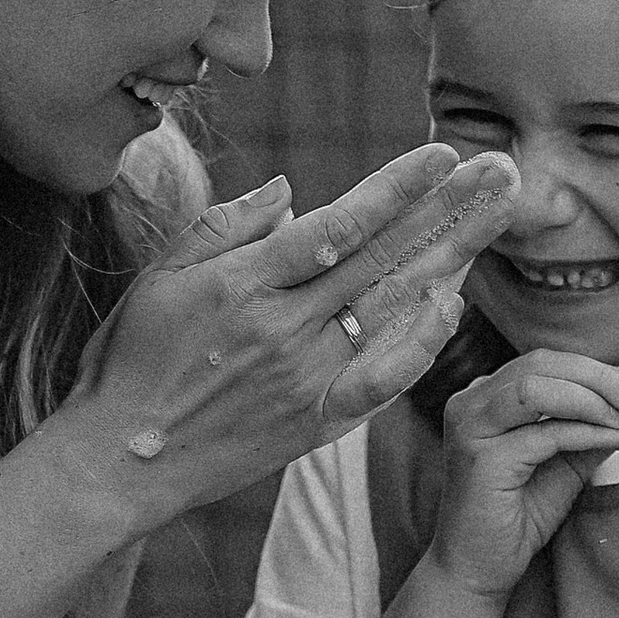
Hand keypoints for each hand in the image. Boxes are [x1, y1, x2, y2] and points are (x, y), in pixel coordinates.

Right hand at [77, 145, 521, 515]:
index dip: (396, 188)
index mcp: (243, 283)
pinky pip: (383, 379)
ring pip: (393, 309)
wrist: (118, 462)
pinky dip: (420, 342)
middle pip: (383, 259)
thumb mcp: (160, 277)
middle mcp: (284, 328)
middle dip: (446, 211)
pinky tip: (453, 304)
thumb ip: (224, 225)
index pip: (339, 224)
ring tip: (495, 220)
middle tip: (500, 172)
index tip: (442, 155)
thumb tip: (290, 189)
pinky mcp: (315, 422)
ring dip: (450, 261)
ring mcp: (305, 378)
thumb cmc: (129, 361)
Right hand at [426, 352, 618, 600]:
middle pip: (541, 364)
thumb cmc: (517, 518)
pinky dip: (589, 432)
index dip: (598, 369)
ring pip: (537, 386)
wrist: (479, 571)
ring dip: (592, 397)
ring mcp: (471, 429)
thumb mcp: (566, 463)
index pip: (546, 364)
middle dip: (600, 376)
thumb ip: (594, 427)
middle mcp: (470, 404)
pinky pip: (545, 433)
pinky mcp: (482, 460)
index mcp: (486, 398)